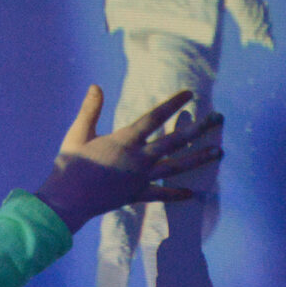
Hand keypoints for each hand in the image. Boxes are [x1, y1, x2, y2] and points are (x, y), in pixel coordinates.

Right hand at [36, 86, 222, 233]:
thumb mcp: (78, 133)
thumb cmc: (70, 164)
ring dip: (199, 158)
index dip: (173, 104)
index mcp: (125, 140)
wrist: (67, 199)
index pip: (154, 118)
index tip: (190, 94)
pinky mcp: (137, 194)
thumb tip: (96, 87)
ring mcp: (141, 178)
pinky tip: (192, 193)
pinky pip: (161, 194)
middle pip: (175, 141)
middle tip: (218, 119)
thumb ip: (90, 110)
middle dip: (199, 129)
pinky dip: (176, 194)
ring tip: (218, 151)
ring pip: (176, 166)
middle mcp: (139, 158)